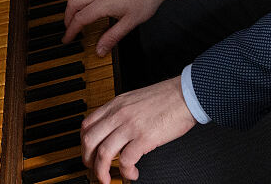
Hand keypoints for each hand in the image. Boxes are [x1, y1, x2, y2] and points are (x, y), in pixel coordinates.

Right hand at [62, 0, 173, 56]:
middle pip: (73, 3)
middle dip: (67, 17)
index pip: (79, 19)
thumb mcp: (130, 22)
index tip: (67, 39)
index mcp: (103, 3)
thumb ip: (112, 36)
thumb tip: (100, 50)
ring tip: (77, 15)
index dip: (71, 31)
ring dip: (73, 4)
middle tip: (69, 28)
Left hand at [80, 77, 196, 182]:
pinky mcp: (144, 138)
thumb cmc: (167, 97)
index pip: (87, 124)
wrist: (187, 94)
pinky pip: (125, 160)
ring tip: (107, 179)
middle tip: (94, 169)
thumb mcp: (136, 98)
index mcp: (116, 104)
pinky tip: (132, 172)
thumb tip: (114, 130)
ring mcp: (130, 126)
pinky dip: (125, 171)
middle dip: (87, 159)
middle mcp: (119, 114)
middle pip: (89, 140)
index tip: (89, 153)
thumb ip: (122, 111)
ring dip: (101, 171)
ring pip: (103, 153)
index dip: (84, 143)